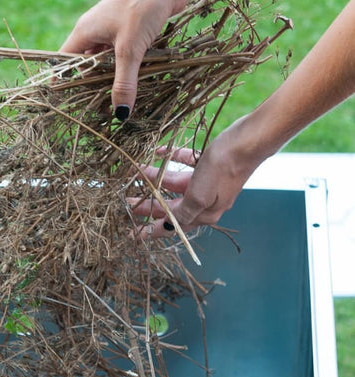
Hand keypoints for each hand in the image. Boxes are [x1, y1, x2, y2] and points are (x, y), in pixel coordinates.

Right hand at [60, 0, 211, 118]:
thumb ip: (124, 83)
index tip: (68, 103)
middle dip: (91, 85)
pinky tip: (133, 83)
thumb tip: (120, 114)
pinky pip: (121, 55)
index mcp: (85, 32)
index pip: (65, 61)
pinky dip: (125, 69)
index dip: (64, 81)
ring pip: (105, 61)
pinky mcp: (129, 31)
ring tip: (115, 102)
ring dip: (111, 78)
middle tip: (97, 110)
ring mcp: (112, 30)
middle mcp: (94, 31)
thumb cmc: (142, 8)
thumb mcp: (130, 50)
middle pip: (85, 64)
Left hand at [130, 119, 262, 235]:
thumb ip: (183, 213)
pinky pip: (186, 163)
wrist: (248, 141)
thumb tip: (170, 228)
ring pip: (174, 182)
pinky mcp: (209, 163)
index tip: (133, 235)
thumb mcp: (199, 196)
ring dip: (156, 177)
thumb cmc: (222, 170)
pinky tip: (159, 151)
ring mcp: (207, 182)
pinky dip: (173, 158)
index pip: (173, 226)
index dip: (151, 231)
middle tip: (126, 201)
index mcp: (204, 213)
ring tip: (137, 171)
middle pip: (170, 205)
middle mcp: (205, 201)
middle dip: (148, 203)